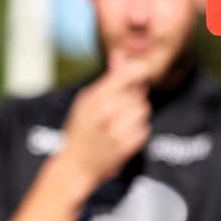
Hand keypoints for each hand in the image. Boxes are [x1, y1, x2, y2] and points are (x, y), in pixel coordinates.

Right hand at [60, 51, 151, 185]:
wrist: (75, 166)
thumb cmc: (80, 128)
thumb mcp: (87, 100)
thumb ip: (107, 79)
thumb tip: (121, 54)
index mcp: (95, 98)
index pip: (126, 76)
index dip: (139, 70)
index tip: (142, 71)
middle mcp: (106, 113)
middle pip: (138, 93)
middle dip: (134, 97)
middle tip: (121, 105)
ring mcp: (117, 131)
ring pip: (143, 110)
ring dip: (137, 113)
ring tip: (121, 120)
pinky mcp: (127, 147)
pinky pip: (145, 128)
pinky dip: (139, 129)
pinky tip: (124, 133)